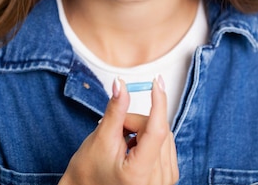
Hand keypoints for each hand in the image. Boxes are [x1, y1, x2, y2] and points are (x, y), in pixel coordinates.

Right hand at [59, 77, 178, 184]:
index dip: (158, 102)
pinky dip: (151, 140)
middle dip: (137, 122)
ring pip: (164, 135)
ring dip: (144, 131)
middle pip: (158, 130)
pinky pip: (166, 144)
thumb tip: (121, 84)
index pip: (157, 130)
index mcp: (139, 173)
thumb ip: (116, 110)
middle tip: (117, 128)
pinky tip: (135, 148)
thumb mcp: (101, 138)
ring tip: (123, 143)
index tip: (156, 82)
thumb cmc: (89, 171)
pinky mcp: (168, 177)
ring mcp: (165, 181)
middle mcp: (157, 181)